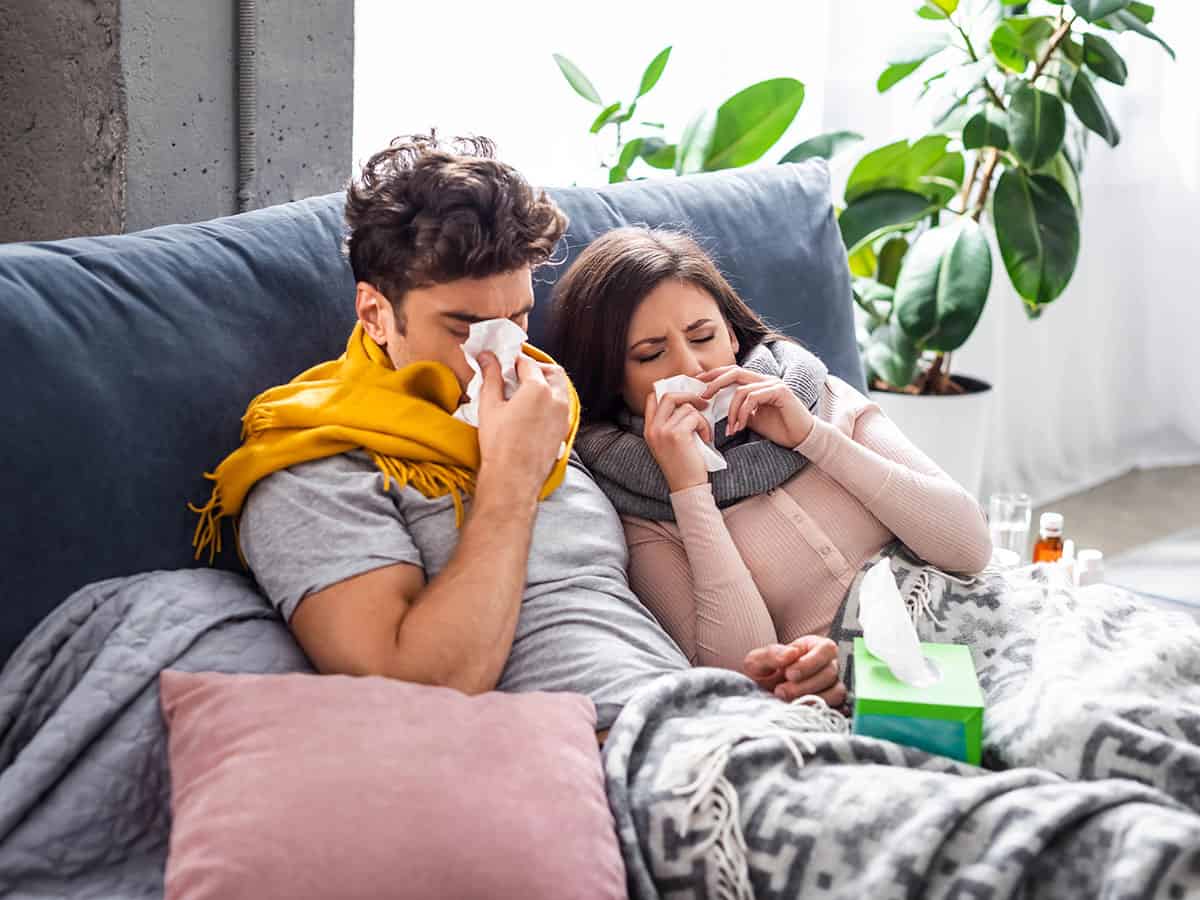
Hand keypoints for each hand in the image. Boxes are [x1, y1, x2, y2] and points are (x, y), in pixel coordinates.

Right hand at [476, 353, 570, 497]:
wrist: (513, 478)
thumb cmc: (499, 445)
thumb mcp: (490, 405)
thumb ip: (491, 377)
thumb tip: (487, 358)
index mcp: (538, 388)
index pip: (527, 363)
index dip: (513, 360)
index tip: (503, 364)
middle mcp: (557, 399)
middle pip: (552, 372)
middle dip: (536, 369)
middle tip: (517, 375)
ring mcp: (563, 415)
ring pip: (560, 389)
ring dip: (546, 384)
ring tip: (524, 394)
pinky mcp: (564, 430)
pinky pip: (561, 407)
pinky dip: (550, 401)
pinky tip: (532, 412)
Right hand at [642, 390, 710, 492]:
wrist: (686, 487)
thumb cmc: (683, 465)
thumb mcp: (668, 443)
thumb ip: (670, 423)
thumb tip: (687, 401)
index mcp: (648, 430)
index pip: (652, 398)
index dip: (670, 393)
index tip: (686, 399)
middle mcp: (653, 429)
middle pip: (668, 396)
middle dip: (688, 396)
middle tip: (702, 404)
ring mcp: (663, 431)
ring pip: (687, 408)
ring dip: (701, 418)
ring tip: (703, 433)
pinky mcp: (677, 434)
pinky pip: (695, 418)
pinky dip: (704, 426)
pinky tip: (705, 439)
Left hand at [699, 366, 813, 448]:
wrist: (802, 438)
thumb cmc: (779, 429)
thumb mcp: (752, 419)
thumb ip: (738, 410)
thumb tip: (716, 410)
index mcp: (758, 383)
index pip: (732, 373)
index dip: (714, 375)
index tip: (697, 383)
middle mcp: (765, 380)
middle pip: (734, 373)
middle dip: (715, 382)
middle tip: (703, 396)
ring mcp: (773, 384)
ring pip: (741, 389)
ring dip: (731, 410)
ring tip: (731, 428)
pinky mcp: (780, 392)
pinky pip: (752, 398)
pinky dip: (743, 413)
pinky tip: (741, 426)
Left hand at [742, 635, 846, 707]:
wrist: (761, 694)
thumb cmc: (763, 672)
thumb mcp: (759, 660)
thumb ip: (772, 654)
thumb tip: (791, 653)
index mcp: (815, 646)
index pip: (826, 649)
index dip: (810, 663)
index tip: (789, 674)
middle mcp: (829, 664)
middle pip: (831, 672)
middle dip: (805, 685)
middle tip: (781, 691)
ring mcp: (834, 685)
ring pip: (836, 691)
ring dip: (813, 698)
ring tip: (788, 701)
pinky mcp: (834, 704)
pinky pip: (837, 708)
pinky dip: (821, 709)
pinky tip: (802, 709)